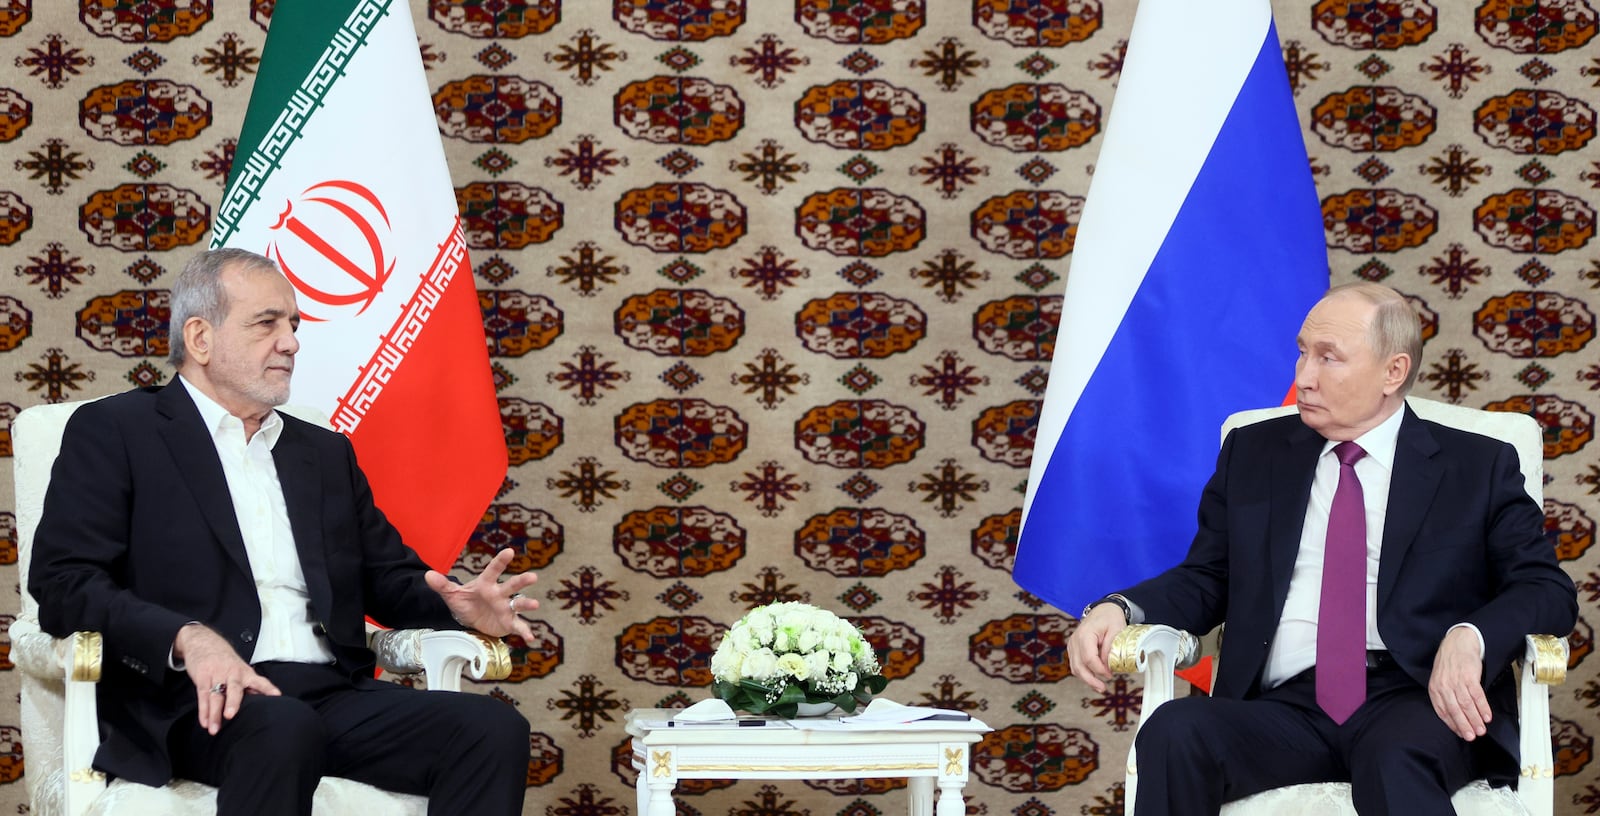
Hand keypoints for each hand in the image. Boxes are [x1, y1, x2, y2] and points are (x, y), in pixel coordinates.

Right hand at [173, 624, 280, 734]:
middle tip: (230, 715)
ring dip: (214, 714)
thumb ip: (250, 685)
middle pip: (233, 689)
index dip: (268, 688)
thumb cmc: (225, 660)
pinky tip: (204, 722)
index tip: (277, 695)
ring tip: (214, 729)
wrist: (204, 642)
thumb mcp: (240, 669)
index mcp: (245, 672)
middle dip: (232, 703)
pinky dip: (203, 710)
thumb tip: (263, 701)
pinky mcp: (203, 677)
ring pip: (215, 696)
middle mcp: (233, 673)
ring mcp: (216, 674)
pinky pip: (202, 695)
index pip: (260, 681)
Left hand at [424, 548, 538, 641]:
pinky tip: (530, 637)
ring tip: (534, 604)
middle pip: (512, 585)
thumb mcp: (452, 595)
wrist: (471, 619)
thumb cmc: (465, 602)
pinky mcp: (509, 621)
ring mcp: (506, 607)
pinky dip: (525, 631)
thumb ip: (442, 585)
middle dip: (522, 581)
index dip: (501, 561)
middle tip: (532, 577)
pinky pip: (518, 625)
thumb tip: (428, 575)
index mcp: (486, 584)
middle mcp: (499, 593)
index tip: (509, 552)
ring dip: (527, 604)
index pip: (493, 570)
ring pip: (519, 604)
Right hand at [1066, 602, 1127, 693]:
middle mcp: (1075, 640)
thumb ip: (1110, 648)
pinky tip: (1094, 679)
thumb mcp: (1116, 630)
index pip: (1088, 658)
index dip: (1099, 670)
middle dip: (1090, 680)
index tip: (1110, 674)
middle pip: (1078, 666)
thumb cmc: (1110, 617)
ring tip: (1099, 687)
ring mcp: (1073, 645)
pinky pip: (1076, 664)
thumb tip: (1108, 665)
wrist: (1103, 610)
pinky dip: (1084, 673)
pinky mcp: (1074, 649)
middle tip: (1102, 688)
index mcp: (1085, 634)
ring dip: (1086, 679)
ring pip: (1075, 667)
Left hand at [1428, 626, 1490, 740]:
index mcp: (1435, 689)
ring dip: (1475, 720)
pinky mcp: (1469, 676)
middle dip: (1464, 726)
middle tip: (1472, 736)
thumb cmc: (1450, 663)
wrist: (1458, 643)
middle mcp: (1444, 686)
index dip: (1452, 724)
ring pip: (1466, 705)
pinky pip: (1477, 695)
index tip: (1460, 734)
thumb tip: (1455, 716)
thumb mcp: (1440, 679)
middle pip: (1455, 710)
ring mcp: (1456, 681)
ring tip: (1481, 730)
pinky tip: (1486, 716)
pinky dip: (1482, 707)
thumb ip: (1445, 696)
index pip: (1442, 711)